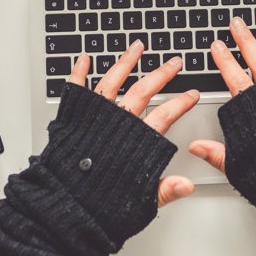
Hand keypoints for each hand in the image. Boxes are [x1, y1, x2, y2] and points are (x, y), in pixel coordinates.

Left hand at [67, 40, 199, 206]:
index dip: (181, 103)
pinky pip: (76, 88)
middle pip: (144, 90)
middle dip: (161, 74)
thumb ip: (165, 190)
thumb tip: (187, 185)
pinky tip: (85, 58)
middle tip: (173, 62)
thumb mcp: (140, 202)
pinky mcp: (73, 117)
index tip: (191, 93)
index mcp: (135, 142)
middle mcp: (116, 124)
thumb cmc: (98, 206)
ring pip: (114, 81)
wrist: (64, 208)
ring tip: (137, 47)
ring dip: (126, 62)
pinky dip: (79, 72)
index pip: (165, 115)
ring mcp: (95, 117)